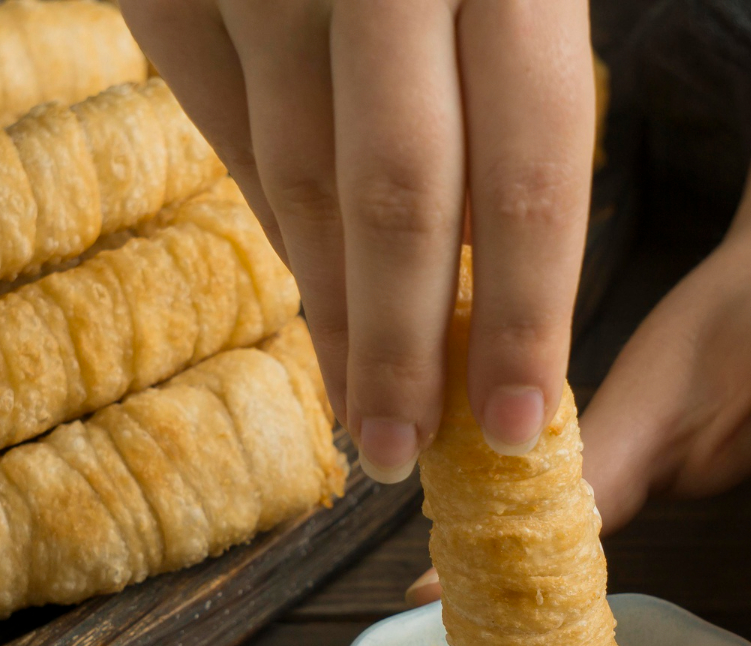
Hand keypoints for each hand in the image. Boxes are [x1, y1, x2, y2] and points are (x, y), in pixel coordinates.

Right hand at [119, 0, 595, 480]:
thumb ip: (512, 88)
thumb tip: (495, 274)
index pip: (528, 175)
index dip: (522, 317)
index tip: (516, 426)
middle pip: (399, 199)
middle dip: (402, 347)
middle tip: (403, 452)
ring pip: (297, 177)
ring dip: (332, 311)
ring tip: (359, 406)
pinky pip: (222, 127)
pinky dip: (271, 220)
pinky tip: (309, 288)